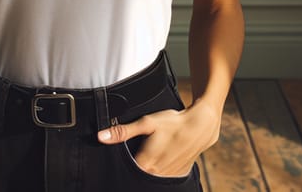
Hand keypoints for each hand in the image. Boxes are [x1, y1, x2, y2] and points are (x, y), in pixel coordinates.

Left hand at [97, 100, 219, 176]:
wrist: (200, 126)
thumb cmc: (173, 123)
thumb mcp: (147, 123)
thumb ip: (124, 131)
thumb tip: (101, 136)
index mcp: (146, 164)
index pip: (127, 171)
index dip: (123, 163)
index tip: (123, 156)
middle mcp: (157, 175)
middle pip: (139, 175)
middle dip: (136, 166)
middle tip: (142, 149)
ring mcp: (169, 177)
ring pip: (152, 177)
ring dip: (150, 168)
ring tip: (154, 151)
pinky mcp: (178, 175)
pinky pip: (165, 177)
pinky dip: (161, 169)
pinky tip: (163, 157)